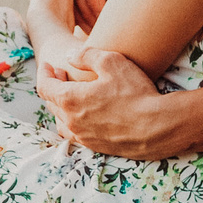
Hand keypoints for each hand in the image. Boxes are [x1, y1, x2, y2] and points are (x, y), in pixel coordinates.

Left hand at [37, 48, 182, 158]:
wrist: (158, 127)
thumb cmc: (136, 92)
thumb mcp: (112, 61)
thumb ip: (86, 55)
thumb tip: (68, 56)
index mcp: (70, 99)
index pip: (44, 86)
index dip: (44, 73)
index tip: (48, 65)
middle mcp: (72, 121)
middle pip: (51, 103)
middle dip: (54, 86)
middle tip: (62, 74)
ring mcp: (83, 137)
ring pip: (61, 121)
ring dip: (62, 106)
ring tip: (72, 96)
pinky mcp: (96, 147)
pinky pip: (75, 135)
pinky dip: (73, 122)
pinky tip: (85, 115)